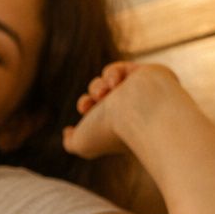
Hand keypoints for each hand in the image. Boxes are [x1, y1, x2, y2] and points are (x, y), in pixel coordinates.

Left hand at [61, 62, 180, 159]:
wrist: (139, 112)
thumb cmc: (111, 131)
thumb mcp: (83, 144)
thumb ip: (70, 141)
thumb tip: (67, 132)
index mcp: (118, 130)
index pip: (97, 114)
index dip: (85, 105)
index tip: (83, 109)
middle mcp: (130, 113)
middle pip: (100, 96)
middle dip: (90, 97)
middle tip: (90, 104)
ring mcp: (139, 94)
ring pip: (107, 82)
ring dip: (98, 86)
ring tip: (104, 93)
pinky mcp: (147, 76)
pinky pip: (121, 69)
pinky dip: (112, 73)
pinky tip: (115, 83)